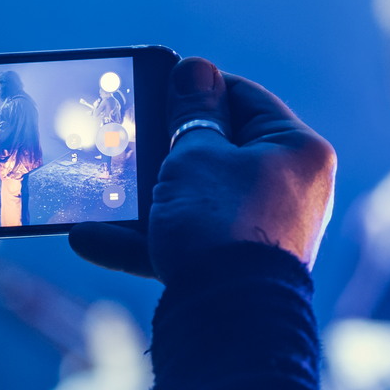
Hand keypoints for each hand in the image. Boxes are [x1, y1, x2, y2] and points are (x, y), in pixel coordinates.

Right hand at [71, 57, 335, 282]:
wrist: (227, 321)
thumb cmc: (220, 225)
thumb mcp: (195, 155)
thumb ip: (191, 112)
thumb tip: (195, 68)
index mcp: (297, 151)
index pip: (243, 97)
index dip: (195, 89)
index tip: (155, 88)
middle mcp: (292, 190)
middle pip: (218, 150)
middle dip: (164, 149)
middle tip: (126, 139)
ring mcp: (265, 230)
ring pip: (197, 198)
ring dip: (147, 197)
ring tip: (101, 192)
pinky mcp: (238, 267)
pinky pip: (191, 239)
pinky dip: (149, 238)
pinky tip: (92, 239)